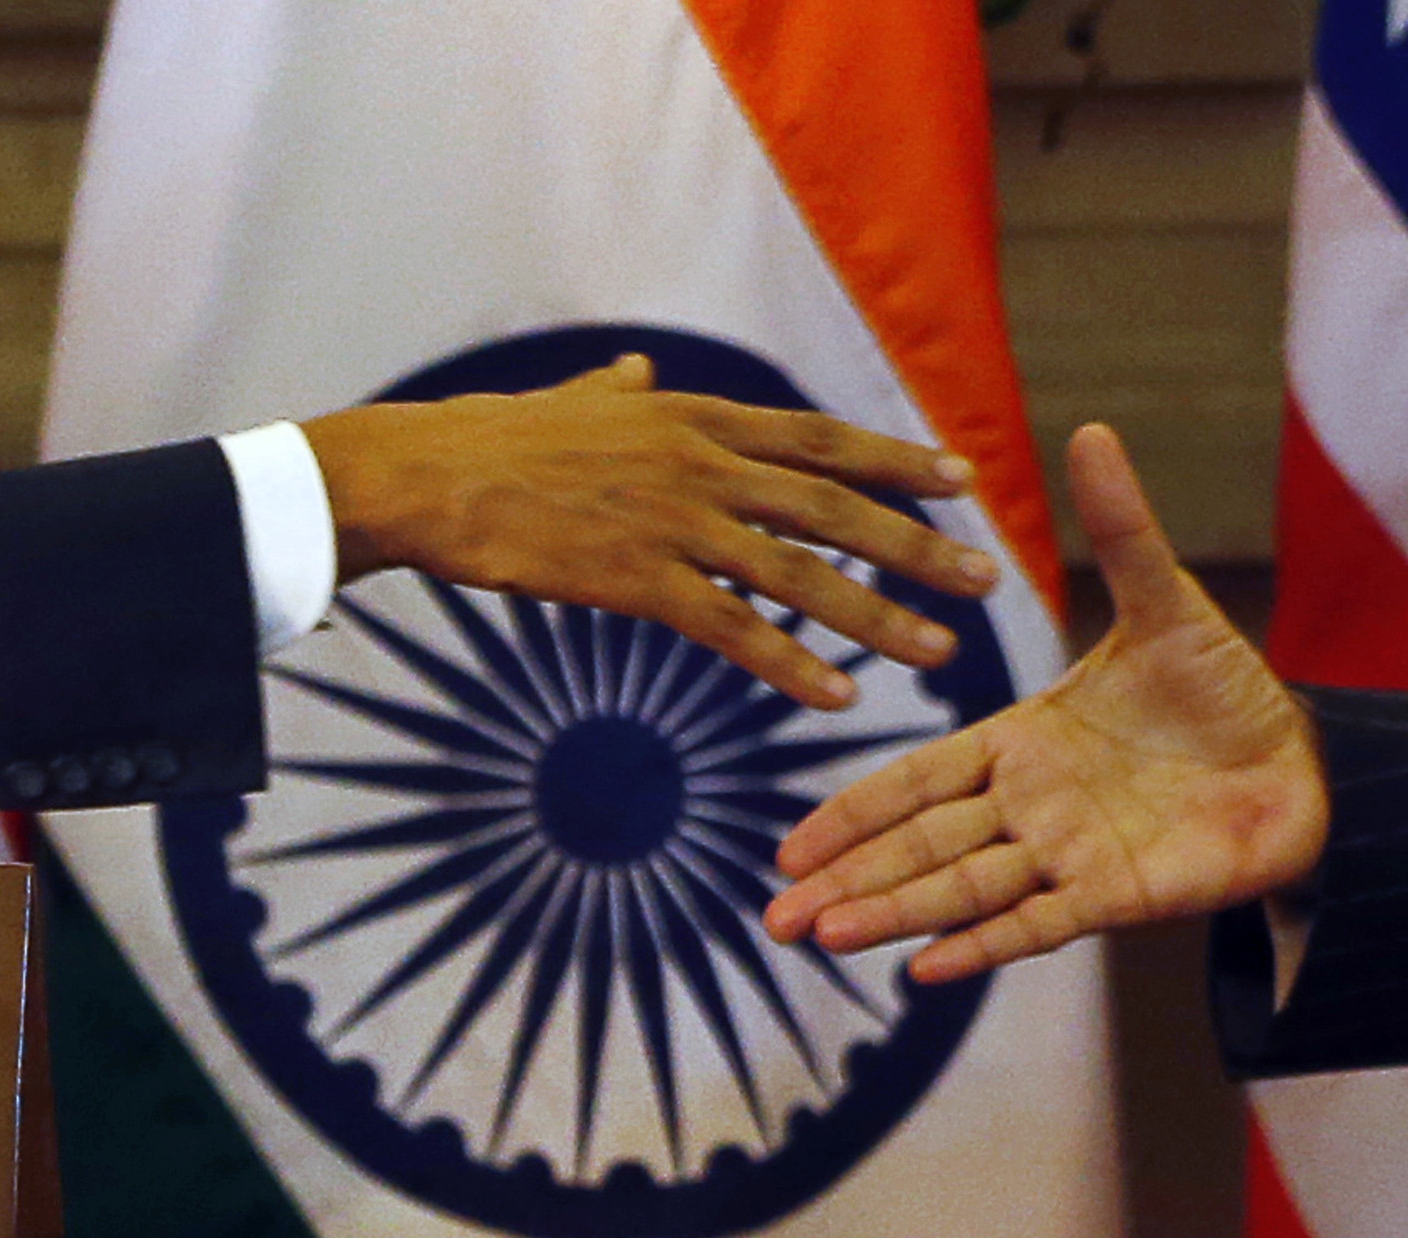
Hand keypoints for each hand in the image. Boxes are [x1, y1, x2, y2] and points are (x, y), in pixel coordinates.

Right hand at [300, 355, 998, 709]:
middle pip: (834, 506)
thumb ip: (614, 391)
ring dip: (876, 618)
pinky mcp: (635, 579)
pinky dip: (789, 664)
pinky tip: (838, 698)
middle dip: (917, 546)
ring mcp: (672, 520)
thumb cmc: (490, 440)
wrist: (423, 475)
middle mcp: (700, 461)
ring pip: (799, 573)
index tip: (958, 481)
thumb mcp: (568, 404)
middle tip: (984, 578)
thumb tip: (632, 367)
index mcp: (692, 416)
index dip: (894, 461)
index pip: (819, 440)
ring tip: (938, 655)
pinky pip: (731, 628)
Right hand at [762, 423, 1328, 982]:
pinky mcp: (1115, 896)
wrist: (1306, 760)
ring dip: (893, 912)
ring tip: (824, 936)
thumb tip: (1090, 431)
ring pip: (961, 888)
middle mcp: (1028, 808)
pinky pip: (1037, 925)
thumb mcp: (1166, 603)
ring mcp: (1066, 856)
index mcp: (1019, 743)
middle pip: (918, 847)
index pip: (915, 782)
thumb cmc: (1225, 688)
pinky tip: (924, 968)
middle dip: (848, 881)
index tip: (789, 846)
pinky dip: (982, 945)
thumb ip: (1121, 530)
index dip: (852, 813)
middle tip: (776, 918)